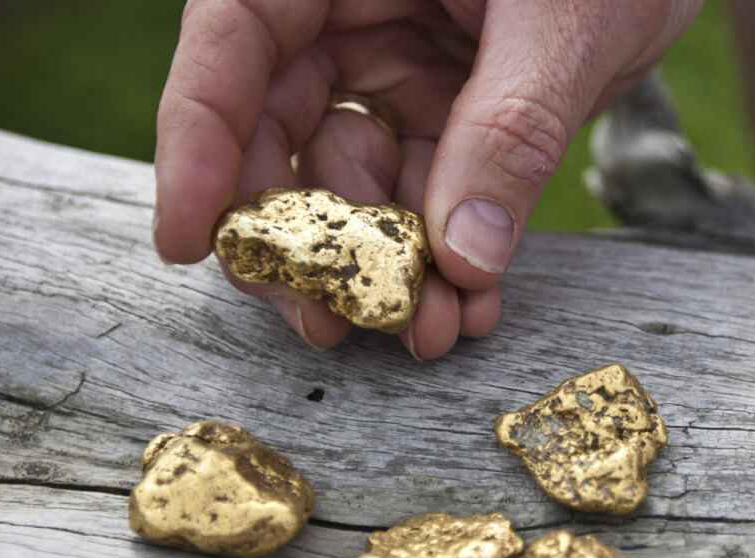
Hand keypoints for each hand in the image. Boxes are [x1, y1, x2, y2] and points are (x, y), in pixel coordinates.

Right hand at [153, 0, 700, 357]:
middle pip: (280, 128)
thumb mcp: (564, 18)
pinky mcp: (452, 107)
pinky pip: (428, 190)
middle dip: (307, 236)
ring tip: (430, 328)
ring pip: (355, 178)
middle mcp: (351, 9)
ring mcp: (399, 61)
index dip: (198, 141)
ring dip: (386, 263)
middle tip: (334, 321)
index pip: (233, 40)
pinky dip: (446, 251)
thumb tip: (463, 258)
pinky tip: (471, 301)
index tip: (189, 240)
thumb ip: (509, 127)